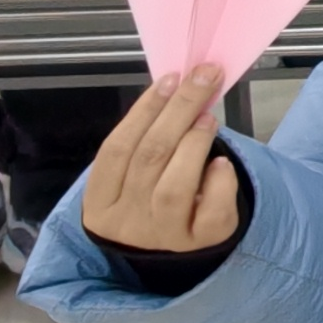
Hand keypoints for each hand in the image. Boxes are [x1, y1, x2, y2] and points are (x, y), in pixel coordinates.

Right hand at [78, 64, 242, 255]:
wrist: (174, 245)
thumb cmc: (150, 196)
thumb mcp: (134, 174)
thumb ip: (146, 139)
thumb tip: (179, 86)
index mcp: (99, 204)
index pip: (115, 150)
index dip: (143, 110)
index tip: (170, 78)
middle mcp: (125, 224)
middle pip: (148, 159)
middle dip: (178, 111)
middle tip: (204, 78)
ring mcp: (162, 237)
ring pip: (174, 187)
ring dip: (194, 144)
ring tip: (209, 118)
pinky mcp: (200, 243)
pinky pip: (210, 212)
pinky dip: (219, 182)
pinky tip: (222, 164)